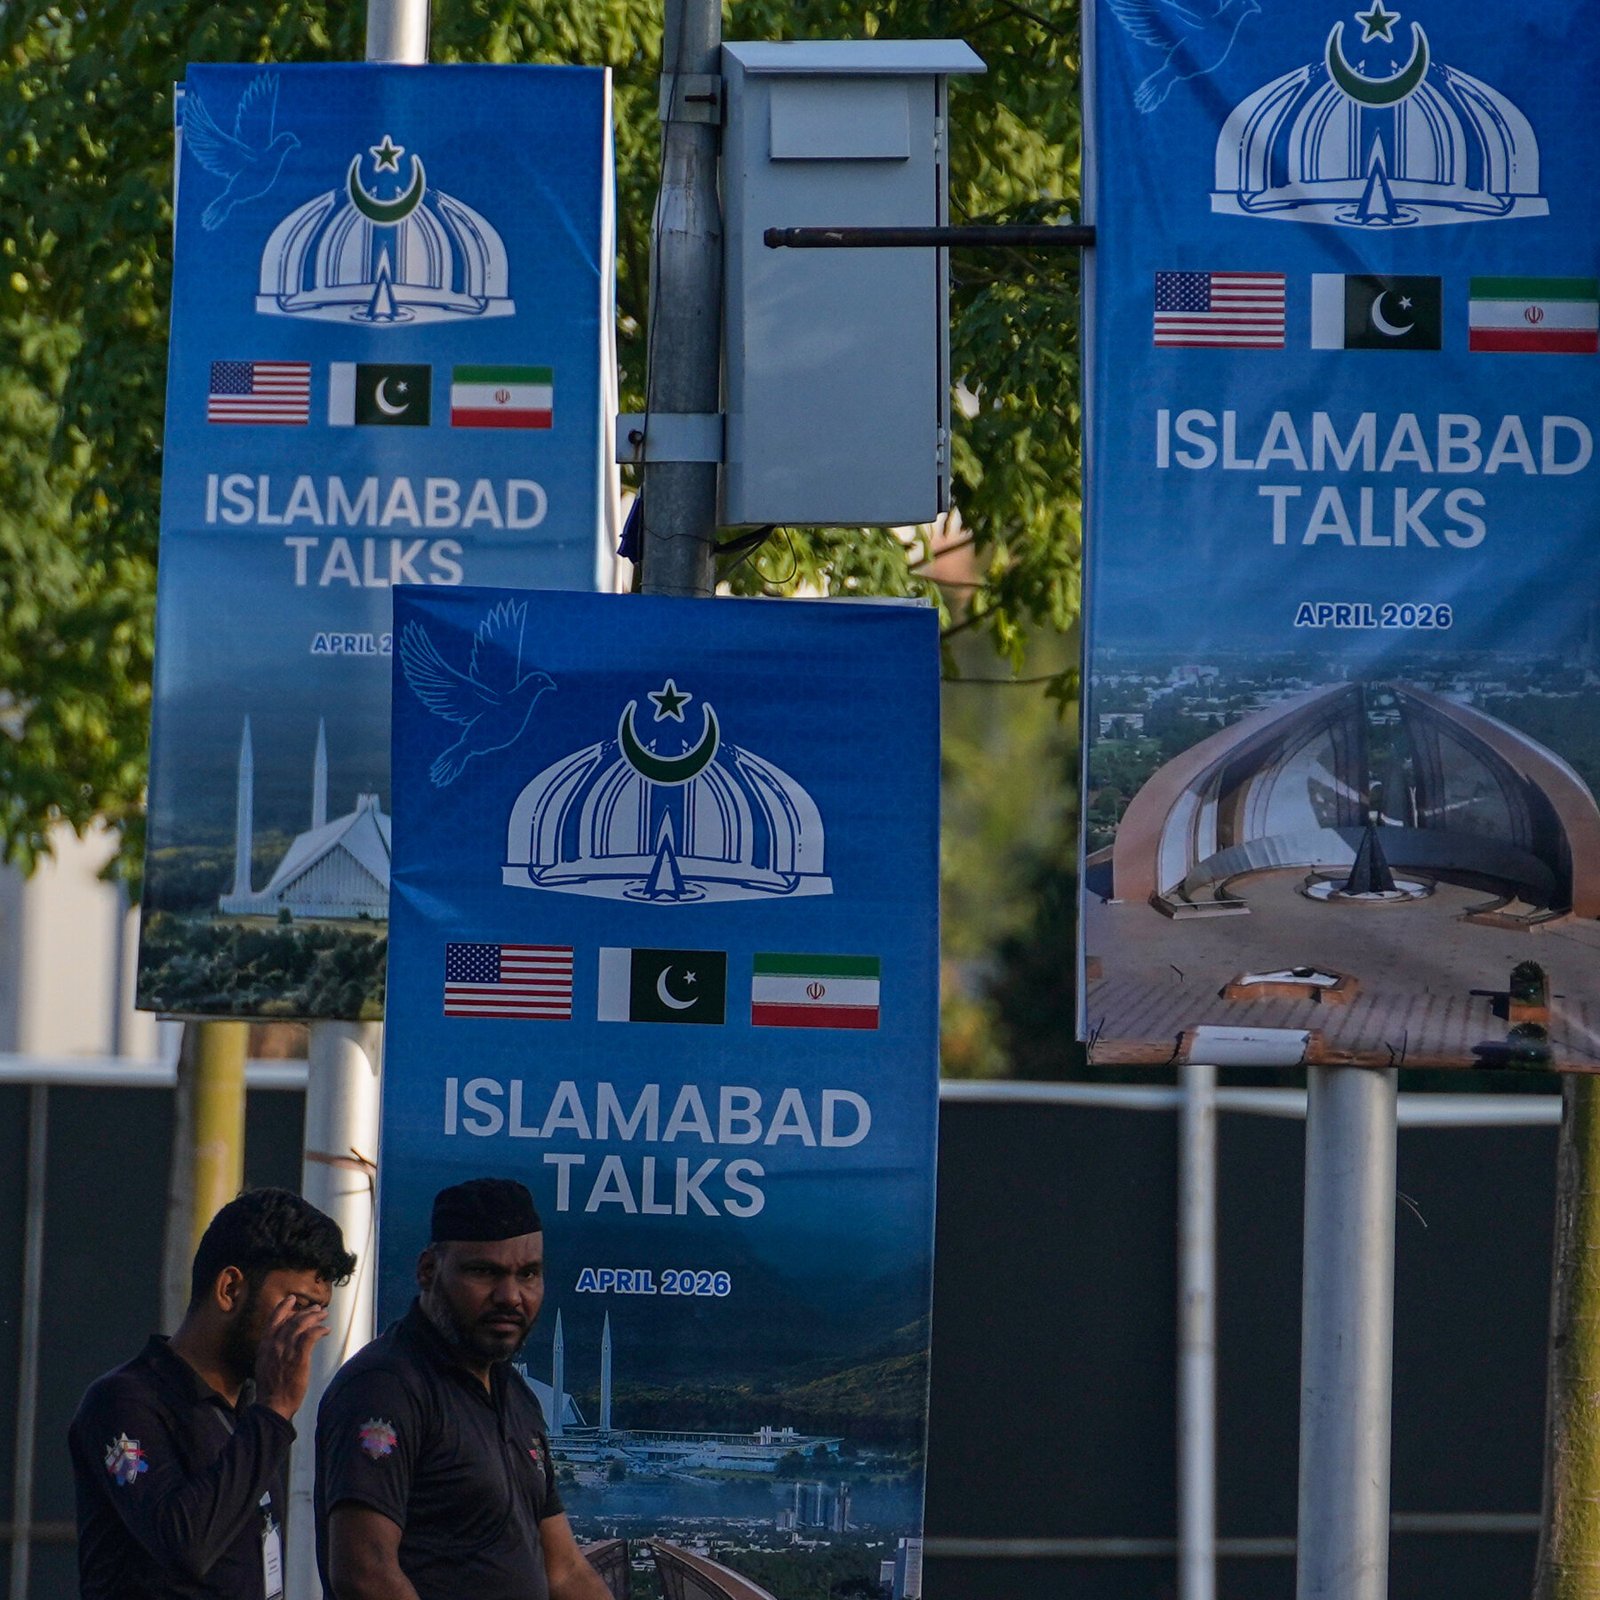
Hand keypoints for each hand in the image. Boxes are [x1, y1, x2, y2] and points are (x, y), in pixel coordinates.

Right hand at [254, 1295, 330, 1420]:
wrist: (273, 1404)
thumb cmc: (271, 1388)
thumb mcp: (265, 1364)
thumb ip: (272, 1350)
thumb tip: (283, 1339)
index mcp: (264, 1346)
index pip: (273, 1320)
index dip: (283, 1307)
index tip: (291, 1299)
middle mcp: (274, 1344)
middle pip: (291, 1320)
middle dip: (305, 1312)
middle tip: (317, 1308)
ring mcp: (286, 1350)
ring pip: (301, 1325)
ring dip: (315, 1317)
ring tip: (324, 1315)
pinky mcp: (299, 1356)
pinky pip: (311, 1336)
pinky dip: (319, 1330)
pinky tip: (326, 1330)